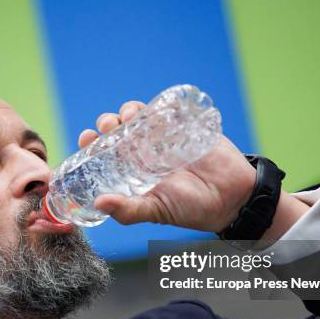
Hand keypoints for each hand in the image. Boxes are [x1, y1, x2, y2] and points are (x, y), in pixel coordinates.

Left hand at [79, 101, 308, 237]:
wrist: (232, 197)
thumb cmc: (191, 209)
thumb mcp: (155, 211)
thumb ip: (128, 211)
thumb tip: (99, 203)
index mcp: (132, 173)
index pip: (104, 154)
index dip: (92, 144)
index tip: (86, 137)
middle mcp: (144, 154)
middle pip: (117, 130)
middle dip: (108, 123)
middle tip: (109, 125)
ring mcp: (163, 139)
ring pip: (137, 117)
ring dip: (128, 111)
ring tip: (129, 116)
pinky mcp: (184, 127)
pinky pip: (165, 110)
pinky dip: (155, 107)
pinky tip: (151, 111)